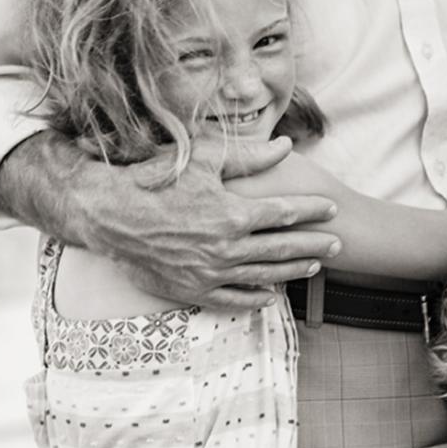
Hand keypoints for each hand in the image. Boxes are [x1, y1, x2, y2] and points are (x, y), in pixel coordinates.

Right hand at [0, 132, 340, 309]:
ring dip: (293, 272)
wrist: (107, 215)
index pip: (285, 213)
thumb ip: (248, 155)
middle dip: (315, 245)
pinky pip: (233, 300)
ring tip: (315, 267)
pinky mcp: (193, 290)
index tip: (331, 208)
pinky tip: (272, 295)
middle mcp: (227, 248)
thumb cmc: (154, 179)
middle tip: (339, 244)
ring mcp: (211, 273)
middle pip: (283, 249)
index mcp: (232, 213)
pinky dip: (256, 298)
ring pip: (264, 276)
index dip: (312, 211)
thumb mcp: (202, 158)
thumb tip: (286, 146)